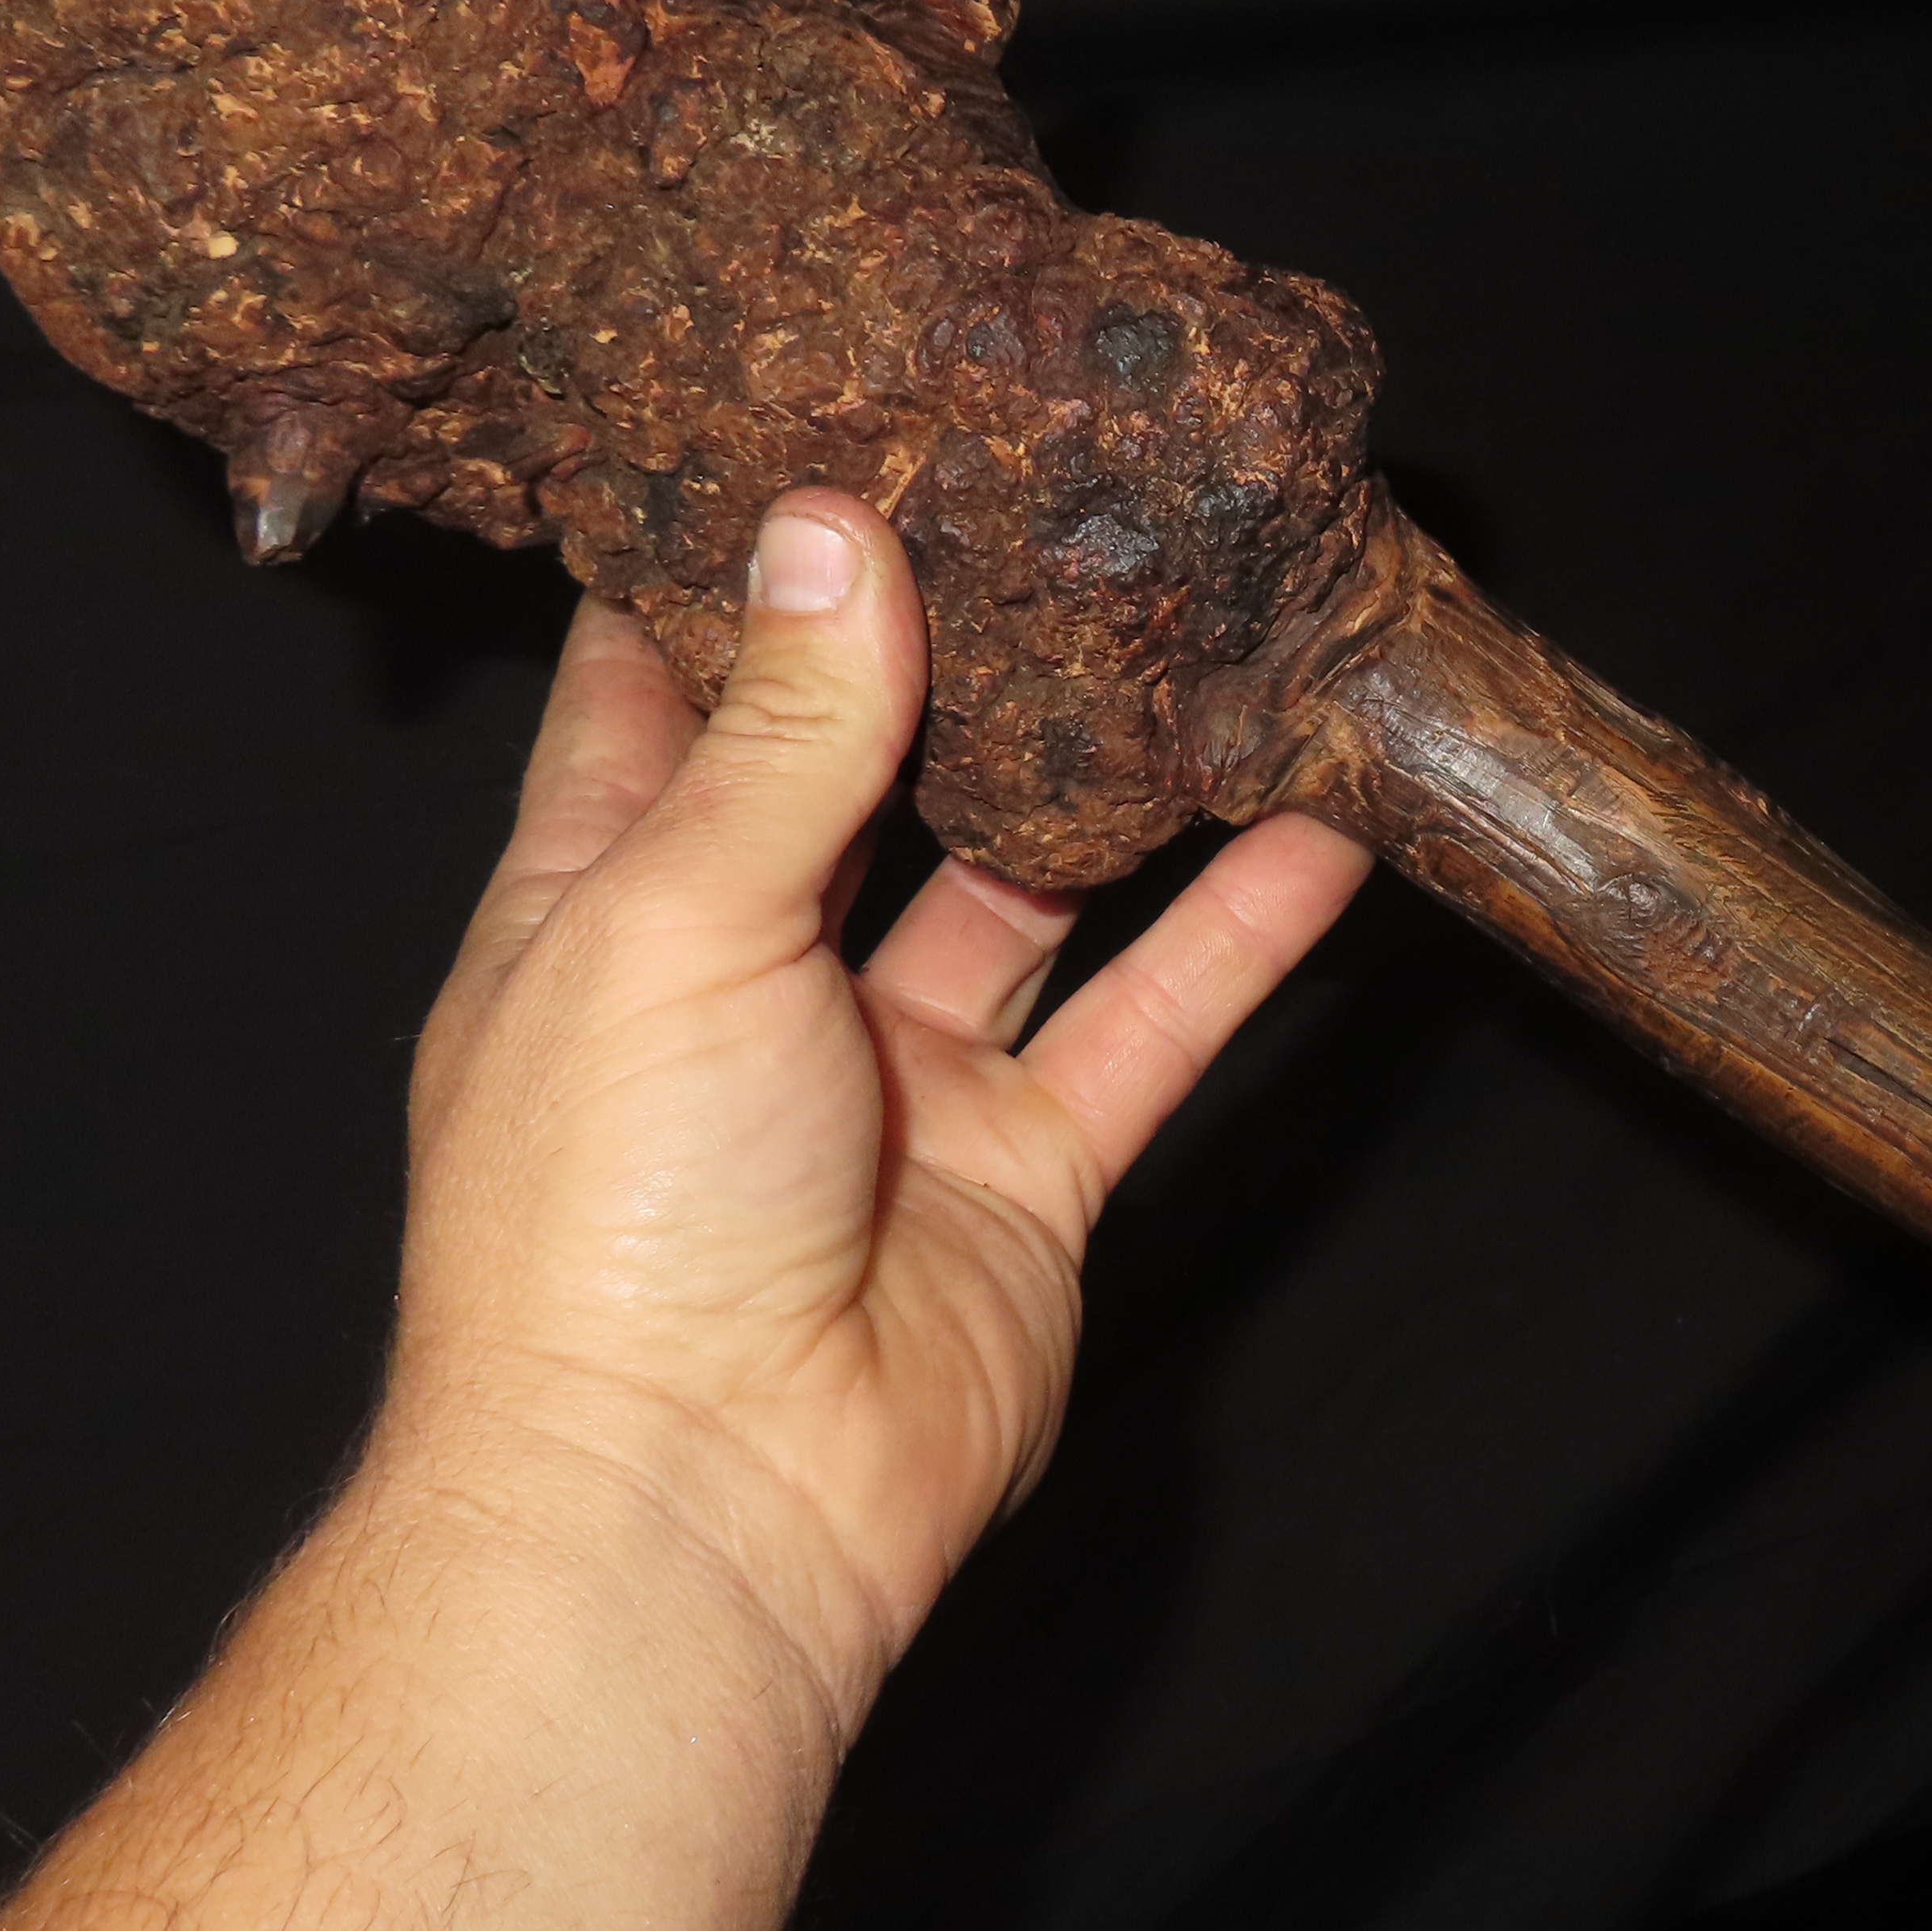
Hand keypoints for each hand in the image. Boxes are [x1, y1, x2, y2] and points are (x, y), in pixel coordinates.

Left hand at [384, 488, 1369, 1729]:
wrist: (702, 1503)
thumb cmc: (608, 1219)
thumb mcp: (669, 915)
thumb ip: (785, 733)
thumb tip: (831, 532)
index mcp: (605, 905)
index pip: (658, 693)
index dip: (729, 568)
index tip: (818, 427)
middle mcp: (752, 977)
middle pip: (865, 774)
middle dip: (951, 650)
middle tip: (1057, 497)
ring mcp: (896, 1077)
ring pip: (1029, 887)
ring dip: (1116, 777)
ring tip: (1210, 627)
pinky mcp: (1027, 1168)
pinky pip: (1150, 1018)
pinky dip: (1242, 928)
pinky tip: (1326, 824)